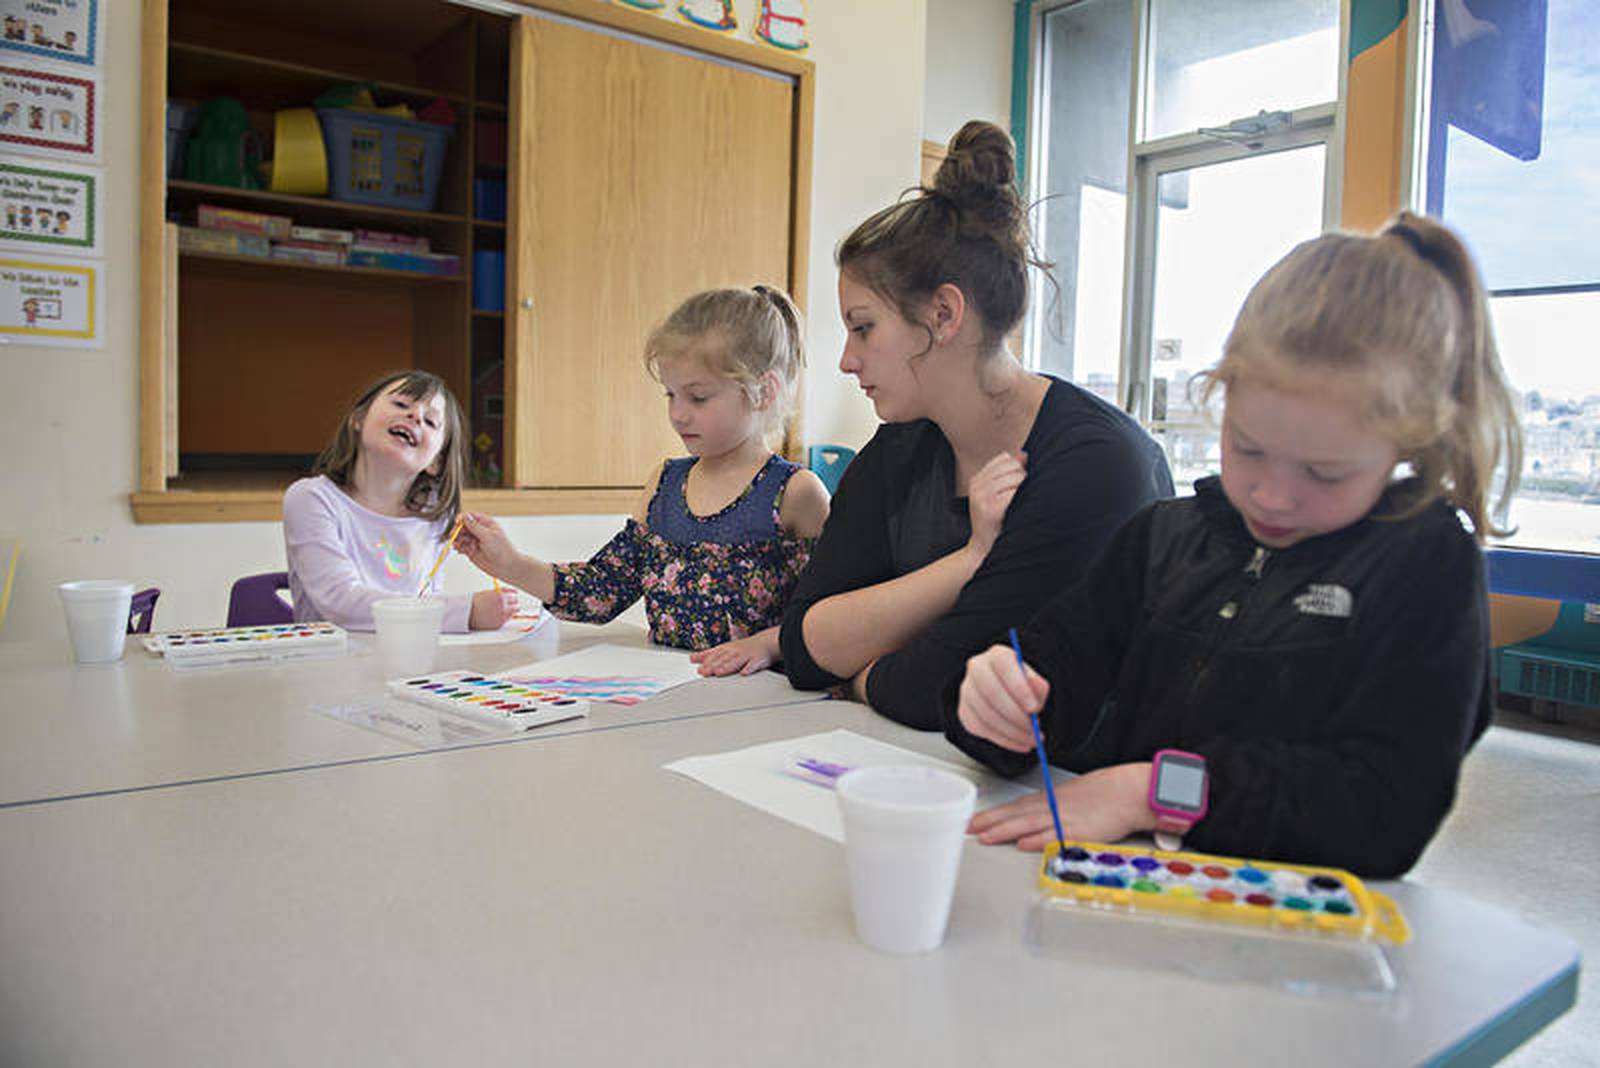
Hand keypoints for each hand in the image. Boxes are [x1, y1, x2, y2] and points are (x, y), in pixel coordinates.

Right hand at [455, 512, 521, 581]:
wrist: (506, 567)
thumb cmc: (503, 550)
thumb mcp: (488, 536)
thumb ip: (475, 526)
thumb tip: (466, 516)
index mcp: (486, 524)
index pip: (471, 516)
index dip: (462, 518)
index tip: (457, 523)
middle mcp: (480, 531)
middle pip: (463, 526)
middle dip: (457, 530)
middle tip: (454, 536)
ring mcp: (475, 541)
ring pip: (461, 536)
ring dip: (457, 539)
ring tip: (457, 545)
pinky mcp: (472, 550)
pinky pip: (461, 546)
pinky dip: (458, 547)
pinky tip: (459, 549)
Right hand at [468, 588, 519, 629]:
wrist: (466, 614)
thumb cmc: (474, 602)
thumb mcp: (487, 593)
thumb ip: (499, 593)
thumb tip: (508, 593)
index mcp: (500, 596)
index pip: (514, 594)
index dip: (513, 595)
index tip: (514, 596)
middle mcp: (503, 606)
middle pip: (516, 604)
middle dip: (513, 604)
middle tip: (510, 604)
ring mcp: (502, 616)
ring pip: (514, 612)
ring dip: (511, 611)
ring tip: (503, 610)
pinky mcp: (500, 624)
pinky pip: (507, 620)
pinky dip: (504, 618)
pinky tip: (497, 616)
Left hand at [690, 633, 774, 676]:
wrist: (766, 643)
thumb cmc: (743, 648)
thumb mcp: (724, 649)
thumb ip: (708, 654)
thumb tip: (691, 658)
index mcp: (727, 649)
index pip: (715, 656)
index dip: (707, 662)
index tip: (699, 669)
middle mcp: (735, 651)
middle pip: (724, 659)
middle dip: (714, 665)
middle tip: (705, 672)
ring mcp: (747, 655)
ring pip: (737, 661)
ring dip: (728, 667)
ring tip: (719, 672)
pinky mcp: (758, 660)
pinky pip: (753, 665)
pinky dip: (749, 668)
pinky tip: (744, 673)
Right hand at [956, 643, 1049, 752]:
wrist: (1008, 694)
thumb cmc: (1023, 686)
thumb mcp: (1036, 682)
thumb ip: (1038, 685)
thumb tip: (1037, 685)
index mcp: (997, 655)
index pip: (1004, 666)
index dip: (1019, 688)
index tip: (1034, 708)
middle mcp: (977, 668)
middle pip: (991, 692)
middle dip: (1016, 715)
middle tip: (1034, 730)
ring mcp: (967, 690)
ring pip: (986, 714)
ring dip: (1013, 732)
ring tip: (1032, 738)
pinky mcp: (965, 712)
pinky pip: (982, 729)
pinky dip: (1004, 739)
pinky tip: (1020, 742)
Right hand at [965, 450, 1026, 559]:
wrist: (983, 546)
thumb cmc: (995, 520)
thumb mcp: (997, 494)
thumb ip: (1009, 472)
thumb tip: (1024, 454)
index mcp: (977, 479)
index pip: (1004, 458)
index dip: (1017, 466)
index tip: (1020, 481)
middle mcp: (977, 485)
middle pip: (1011, 466)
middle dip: (1022, 476)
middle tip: (1024, 492)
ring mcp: (982, 496)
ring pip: (1014, 478)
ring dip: (1024, 487)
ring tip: (1021, 500)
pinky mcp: (990, 508)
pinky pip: (1014, 492)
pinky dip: (1021, 497)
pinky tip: (1018, 507)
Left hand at [968, 764, 1154, 849]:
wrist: (1128, 791)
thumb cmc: (1105, 793)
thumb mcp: (1072, 796)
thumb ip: (1052, 807)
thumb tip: (1034, 818)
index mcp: (1050, 799)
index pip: (1015, 806)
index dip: (993, 813)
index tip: (975, 819)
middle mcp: (1052, 807)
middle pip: (1015, 814)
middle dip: (990, 822)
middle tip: (968, 827)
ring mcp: (1064, 818)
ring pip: (1028, 824)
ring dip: (1005, 830)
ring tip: (985, 836)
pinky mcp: (1079, 831)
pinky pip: (1055, 836)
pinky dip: (1038, 840)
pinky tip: (1023, 844)